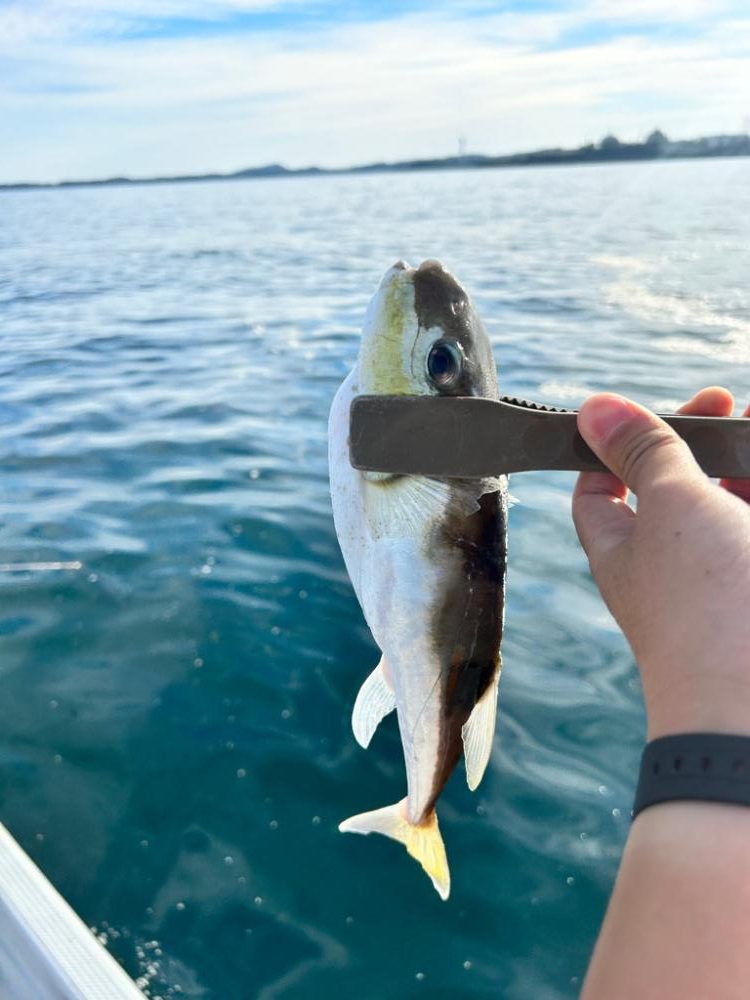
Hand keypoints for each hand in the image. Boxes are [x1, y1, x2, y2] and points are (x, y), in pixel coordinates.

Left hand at [572, 387, 749, 738]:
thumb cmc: (706, 602)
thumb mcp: (671, 505)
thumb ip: (643, 452)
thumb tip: (593, 407)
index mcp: (621, 547)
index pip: (597, 490)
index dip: (612, 445)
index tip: (646, 409)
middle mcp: (670, 567)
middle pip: (675, 491)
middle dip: (701, 443)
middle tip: (729, 406)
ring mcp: (720, 582)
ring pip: (727, 510)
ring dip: (741, 465)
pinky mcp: (748, 598)